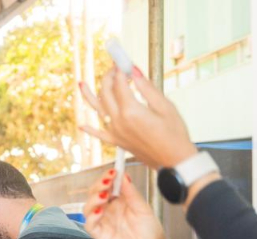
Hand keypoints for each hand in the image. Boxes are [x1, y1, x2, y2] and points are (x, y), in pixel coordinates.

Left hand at [79, 66, 197, 169]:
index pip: (119, 82)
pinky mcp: (117, 142)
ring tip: (82, 84)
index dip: (120, 68)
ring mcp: (115, 132)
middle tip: (115, 68)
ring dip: (90, 95)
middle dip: (108, 77)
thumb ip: (147, 87)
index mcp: (131, 111)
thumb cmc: (174, 135)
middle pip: (106, 92)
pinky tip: (82, 124)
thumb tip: (134, 70)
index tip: (122, 59)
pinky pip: (99, 133)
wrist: (175, 162)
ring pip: (98, 109)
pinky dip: (90, 128)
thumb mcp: (165, 106)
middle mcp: (118, 121)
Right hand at [83, 170, 168, 238]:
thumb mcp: (143, 208)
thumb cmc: (149, 231)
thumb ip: (132, 193)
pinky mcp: (100, 235)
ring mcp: (103, 221)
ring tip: (104, 195)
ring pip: (88, 207)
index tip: (114, 171)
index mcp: (119, 200)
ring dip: (93, 198)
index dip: (107, 177)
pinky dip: (92, 216)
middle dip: (99, 185)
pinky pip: (89, 224)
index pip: (107, 184)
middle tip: (108, 181)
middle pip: (94, 193)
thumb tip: (124, 176)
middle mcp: (109, 209)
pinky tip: (100, 211)